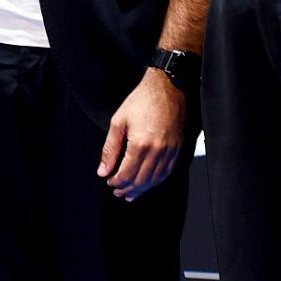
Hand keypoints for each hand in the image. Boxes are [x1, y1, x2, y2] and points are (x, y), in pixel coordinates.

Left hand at [99, 69, 187, 199]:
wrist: (168, 87)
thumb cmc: (142, 100)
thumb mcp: (118, 121)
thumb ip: (110, 149)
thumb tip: (103, 170)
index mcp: (140, 144)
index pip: (126, 174)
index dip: (116, 182)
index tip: (109, 182)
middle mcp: (157, 151)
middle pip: (141, 180)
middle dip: (127, 189)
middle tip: (117, 192)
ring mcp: (169, 151)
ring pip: (155, 179)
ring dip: (142, 189)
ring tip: (131, 193)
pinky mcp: (177, 148)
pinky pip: (167, 172)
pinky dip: (156, 181)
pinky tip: (148, 183)